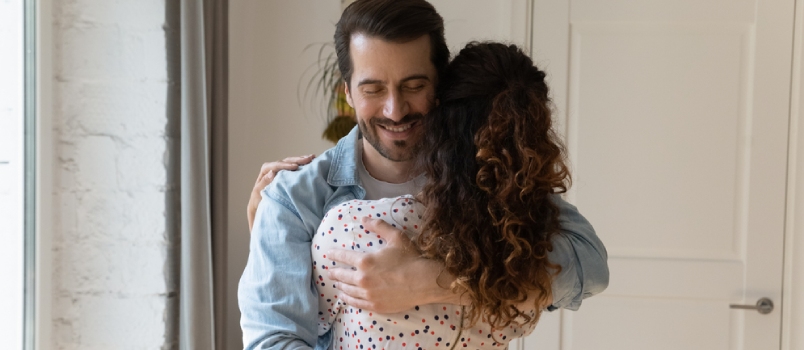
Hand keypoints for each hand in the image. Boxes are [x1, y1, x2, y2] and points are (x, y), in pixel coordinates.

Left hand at [247, 155, 314, 230]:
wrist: (267, 235)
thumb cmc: (260, 223)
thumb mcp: (256, 208)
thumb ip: (260, 191)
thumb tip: (271, 174)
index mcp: (260, 185)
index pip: (268, 168)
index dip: (281, 166)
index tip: (294, 167)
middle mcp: (269, 181)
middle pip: (280, 164)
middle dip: (294, 160)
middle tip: (308, 159)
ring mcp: (279, 184)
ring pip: (288, 167)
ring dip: (299, 162)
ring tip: (312, 159)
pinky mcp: (288, 188)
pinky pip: (294, 175)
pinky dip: (303, 170)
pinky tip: (312, 167)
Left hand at [326, 217, 467, 312]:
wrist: (423, 281)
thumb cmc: (410, 258)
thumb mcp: (395, 237)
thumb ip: (378, 226)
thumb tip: (363, 218)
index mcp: (365, 261)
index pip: (343, 257)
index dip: (334, 255)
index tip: (329, 254)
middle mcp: (362, 279)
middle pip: (342, 276)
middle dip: (334, 272)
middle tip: (329, 271)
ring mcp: (368, 294)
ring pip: (347, 290)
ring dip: (339, 285)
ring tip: (336, 284)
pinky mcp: (374, 305)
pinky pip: (355, 303)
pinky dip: (347, 299)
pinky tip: (344, 297)